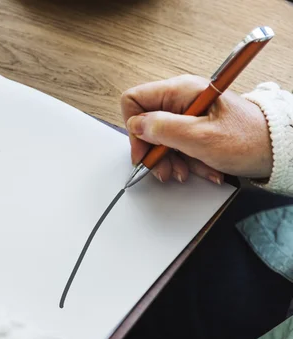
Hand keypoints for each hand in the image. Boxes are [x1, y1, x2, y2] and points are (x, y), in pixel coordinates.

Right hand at [121, 75, 272, 183]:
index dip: (134, 128)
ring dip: (171, 160)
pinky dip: (186, 160)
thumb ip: (163, 129)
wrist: (279, 149)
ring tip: (187, 172)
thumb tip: (136, 126)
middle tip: (165, 169)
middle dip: (154, 151)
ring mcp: (188, 113)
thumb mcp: (200, 137)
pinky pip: (178, 145)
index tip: (144, 151)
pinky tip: (201, 168)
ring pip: (161, 138)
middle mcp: (181, 99)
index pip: (134, 100)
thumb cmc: (248, 139)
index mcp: (180, 91)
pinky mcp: (196, 127)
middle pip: (147, 124)